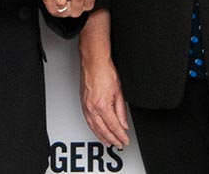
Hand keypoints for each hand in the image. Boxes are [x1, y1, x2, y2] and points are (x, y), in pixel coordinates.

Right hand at [78, 9, 128, 147]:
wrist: (94, 62)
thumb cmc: (105, 72)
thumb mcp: (119, 92)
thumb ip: (121, 111)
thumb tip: (124, 123)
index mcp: (103, 106)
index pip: (114, 126)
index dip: (121, 136)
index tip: (125, 140)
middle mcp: (93, 108)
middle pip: (103, 130)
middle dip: (112, 139)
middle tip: (119, 144)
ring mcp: (86, 106)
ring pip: (94, 127)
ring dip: (102, 137)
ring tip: (109, 142)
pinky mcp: (83, 103)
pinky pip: (88, 121)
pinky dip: (94, 128)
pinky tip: (98, 131)